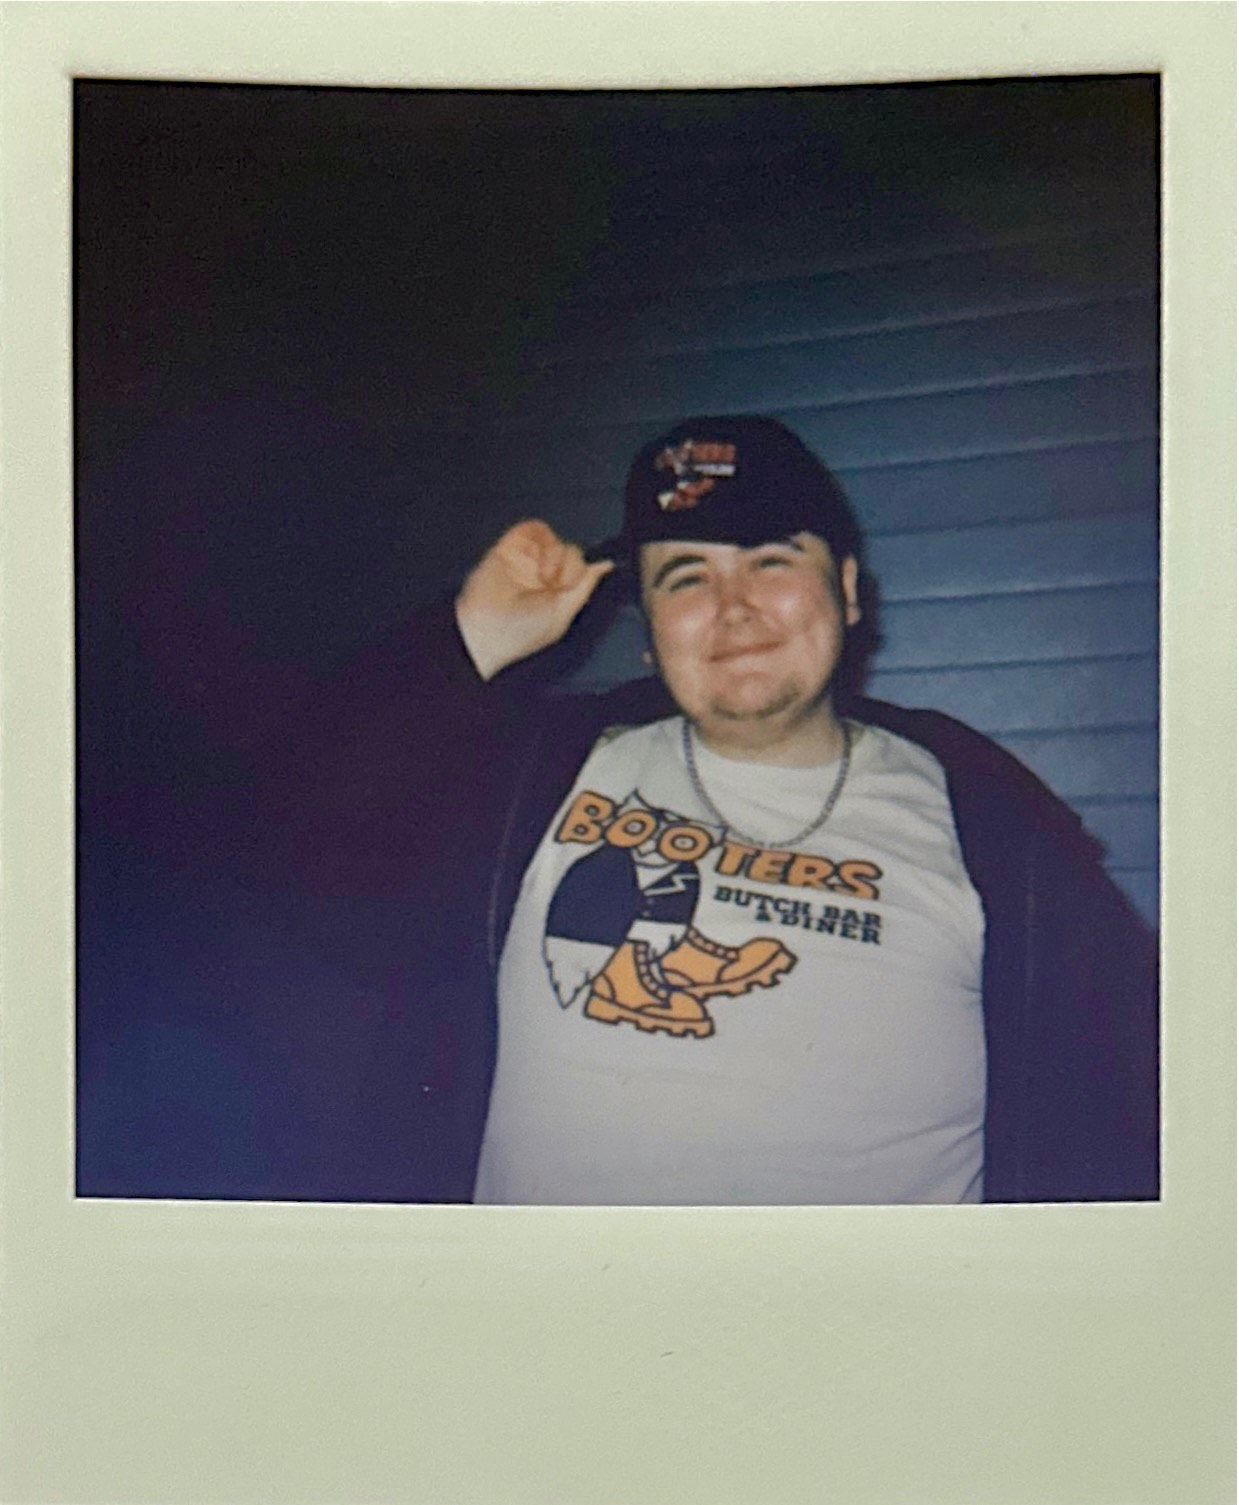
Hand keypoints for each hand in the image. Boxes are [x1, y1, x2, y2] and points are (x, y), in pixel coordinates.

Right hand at [455, 519, 614, 679]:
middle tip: (558, 586)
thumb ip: (585, 587)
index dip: (582, 572)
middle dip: (571, 567)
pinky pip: (534, 528)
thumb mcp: (563, 614)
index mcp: (557, 594)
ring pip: (556, 540)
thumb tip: (605, 566)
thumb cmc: (521, 633)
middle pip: (571, 552)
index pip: (580, 569)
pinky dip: (544, 538)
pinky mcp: (510, 547)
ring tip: (546, 577)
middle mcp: (542, 576)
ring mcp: (526, 560)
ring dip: (558, 555)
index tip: (573, 585)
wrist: (485, 629)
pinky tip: (540, 561)